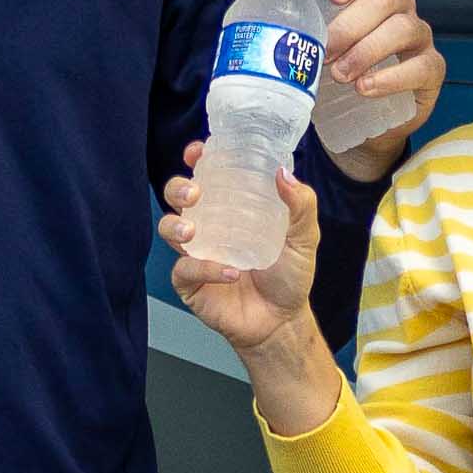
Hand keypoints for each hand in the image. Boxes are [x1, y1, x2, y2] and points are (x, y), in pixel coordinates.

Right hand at [162, 152, 341, 432]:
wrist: (281, 321)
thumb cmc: (289, 276)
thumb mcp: (304, 238)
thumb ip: (300, 205)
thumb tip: (283, 171)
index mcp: (233, 206)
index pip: (209, 174)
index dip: (198, 159)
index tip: (199, 151)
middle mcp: (210, 224)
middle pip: (177, 195)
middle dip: (178, 188)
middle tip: (194, 193)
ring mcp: (197, 252)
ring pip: (168, 227)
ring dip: (176, 225)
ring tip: (193, 231)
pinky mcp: (191, 281)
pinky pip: (185, 268)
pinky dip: (205, 268)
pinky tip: (231, 273)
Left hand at [313, 0, 440, 178]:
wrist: (363, 123)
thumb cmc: (335, 75)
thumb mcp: (316, 47)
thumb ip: (297, 29)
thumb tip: (255, 24)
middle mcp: (399, 7)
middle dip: (348, 25)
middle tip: (323, 51)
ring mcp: (419, 36)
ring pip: (400, 28)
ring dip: (365, 51)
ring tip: (339, 75)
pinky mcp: (431, 69)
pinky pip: (419, 66)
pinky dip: (389, 77)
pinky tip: (365, 88)